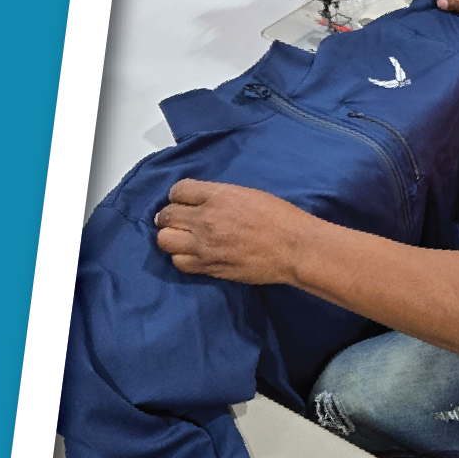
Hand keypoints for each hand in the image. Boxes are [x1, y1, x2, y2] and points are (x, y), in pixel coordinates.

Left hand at [156, 180, 313, 285]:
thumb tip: (200, 203)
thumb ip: (220, 197)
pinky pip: (177, 261)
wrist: (294, 248)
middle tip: (179, 220)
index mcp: (219, 196)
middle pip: (166, 215)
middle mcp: (205, 219)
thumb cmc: (280, 217)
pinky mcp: (207, 266)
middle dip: (169, 216)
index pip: (178, 190)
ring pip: (164, 240)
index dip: (179, 196)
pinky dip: (181, 256)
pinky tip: (193, 253)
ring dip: (171, 236)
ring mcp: (203, 245)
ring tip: (183, 237)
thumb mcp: (250, 194)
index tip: (185, 201)